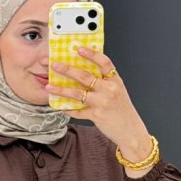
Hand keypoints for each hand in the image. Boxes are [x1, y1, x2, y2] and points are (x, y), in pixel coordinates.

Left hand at [46, 46, 152, 160]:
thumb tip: (84, 71)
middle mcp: (109, 90)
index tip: (79, 49)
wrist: (130, 131)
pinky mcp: (96, 115)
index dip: (92, 54)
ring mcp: (102, 103)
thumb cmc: (122, 110)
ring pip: (77, 94)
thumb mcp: (118, 91)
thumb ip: (105, 81)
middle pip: (85, 76)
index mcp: (115, 80)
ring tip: (49, 87)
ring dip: (61, 90)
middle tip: (55, 65)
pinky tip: (60, 106)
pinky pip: (78, 111)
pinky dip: (68, 109)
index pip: (104, 62)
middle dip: (68, 70)